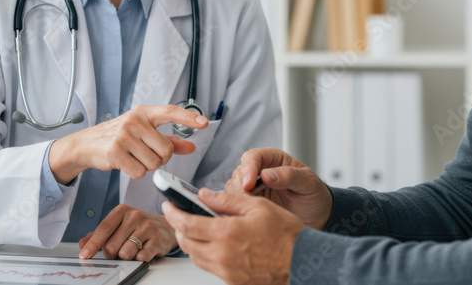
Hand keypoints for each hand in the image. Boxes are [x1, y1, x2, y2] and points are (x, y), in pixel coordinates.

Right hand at [49, 105, 207, 182]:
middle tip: (146, 154)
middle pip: (166, 150)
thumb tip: (192, 147)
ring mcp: (124, 136)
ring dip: (147, 166)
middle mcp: (134, 121)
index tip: (204, 123)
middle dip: (160, 158)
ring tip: (133, 158)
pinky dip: (135, 173)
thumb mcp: (143, 133)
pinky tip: (125, 164)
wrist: (86, 145)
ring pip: (154, 163)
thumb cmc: (118, 137)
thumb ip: (169, 140)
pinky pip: (140, 172)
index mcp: (143, 113)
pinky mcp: (115, 152)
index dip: (189, 117)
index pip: (170, 112)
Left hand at [77, 204, 176, 261]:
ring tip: (132, 250)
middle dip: (112, 254)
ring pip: (125, 253)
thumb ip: (98, 234)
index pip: (103, 229)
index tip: (84, 255)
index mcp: (122, 210)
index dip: (93, 244)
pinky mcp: (158, 239)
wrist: (164, 227)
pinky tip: (142, 251)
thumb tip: (83, 243)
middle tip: (119, 250)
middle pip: (112, 246)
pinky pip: (140, 257)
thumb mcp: (118, 225)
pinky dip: (138, 259)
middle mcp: (135, 216)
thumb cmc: (137, 227)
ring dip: (126, 257)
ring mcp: (147, 227)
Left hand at [162, 189, 304, 284]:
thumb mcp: (258, 206)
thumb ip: (227, 200)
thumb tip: (205, 194)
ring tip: (195, 228)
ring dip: (190, 241)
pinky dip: (204, 254)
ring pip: (195, 256)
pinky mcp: (232, 281)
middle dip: (178, 227)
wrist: (302, 261)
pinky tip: (213, 243)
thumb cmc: (286, 235)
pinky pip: (208, 266)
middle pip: (185, 242)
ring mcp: (226, 271)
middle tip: (179, 215)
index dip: (173, 212)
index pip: (186, 223)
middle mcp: (222, 255)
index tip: (168, 204)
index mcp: (226, 233)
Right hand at [224, 148, 332, 229]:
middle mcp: (260, 172)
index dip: (248, 168)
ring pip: (234, 188)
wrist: (317, 217)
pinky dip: (237, 209)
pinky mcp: (251, 204)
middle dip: (240, 186)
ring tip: (249, 210)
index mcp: (274, 160)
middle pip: (239, 173)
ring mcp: (254, 189)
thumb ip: (289, 176)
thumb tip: (267, 174)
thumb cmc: (314, 195)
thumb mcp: (308, 183)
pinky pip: (236, 204)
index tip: (249, 183)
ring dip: (238, 198)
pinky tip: (247, 216)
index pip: (253, 157)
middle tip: (248, 200)